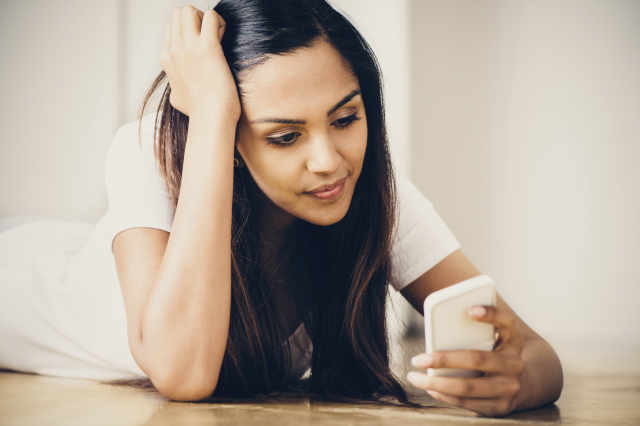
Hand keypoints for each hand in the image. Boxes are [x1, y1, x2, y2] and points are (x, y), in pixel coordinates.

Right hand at [160, 6, 240, 119]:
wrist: (211, 119)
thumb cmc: (199, 112)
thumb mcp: (177, 98)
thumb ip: (176, 87)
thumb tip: (178, 90)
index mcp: (166, 58)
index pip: (171, 26)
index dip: (189, 30)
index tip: (203, 45)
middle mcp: (174, 49)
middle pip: (179, 13)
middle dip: (196, 18)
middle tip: (210, 36)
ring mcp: (188, 47)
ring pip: (189, 10)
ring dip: (206, 18)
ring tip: (217, 36)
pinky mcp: (208, 47)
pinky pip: (211, 16)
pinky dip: (219, 22)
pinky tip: (224, 39)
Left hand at [407, 305, 525, 416]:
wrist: (515, 385)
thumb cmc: (491, 354)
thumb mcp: (490, 340)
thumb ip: (472, 331)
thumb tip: (437, 329)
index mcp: (513, 340)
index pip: (507, 322)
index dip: (491, 314)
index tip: (469, 309)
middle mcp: (515, 364)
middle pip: (477, 359)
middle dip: (443, 359)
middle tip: (418, 359)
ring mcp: (509, 387)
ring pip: (468, 386)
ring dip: (437, 382)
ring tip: (414, 376)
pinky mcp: (500, 406)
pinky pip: (468, 402)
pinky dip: (445, 395)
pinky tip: (430, 388)